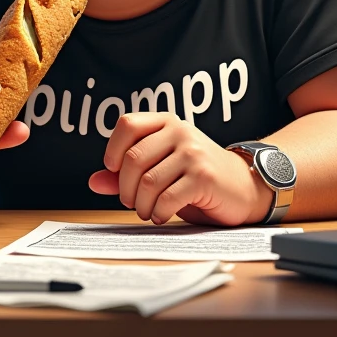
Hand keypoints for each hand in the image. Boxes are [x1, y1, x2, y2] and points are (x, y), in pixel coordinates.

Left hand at [88, 112, 271, 225]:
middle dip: (126, 188)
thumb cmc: (196, 176)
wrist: (242, 186)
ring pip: (148, 182)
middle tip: (133, 201)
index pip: (127, 125)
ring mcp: (193, 152)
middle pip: (133, 159)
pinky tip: (163, 215)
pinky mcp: (203, 176)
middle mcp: (180, 131)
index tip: (114, 170)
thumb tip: (94, 181)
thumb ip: (127, 172)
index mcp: (166, 121)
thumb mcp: (161, 167)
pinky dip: (159, 213)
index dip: (113, 150)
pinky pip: (167, 198)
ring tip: (149, 210)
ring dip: (142, 205)